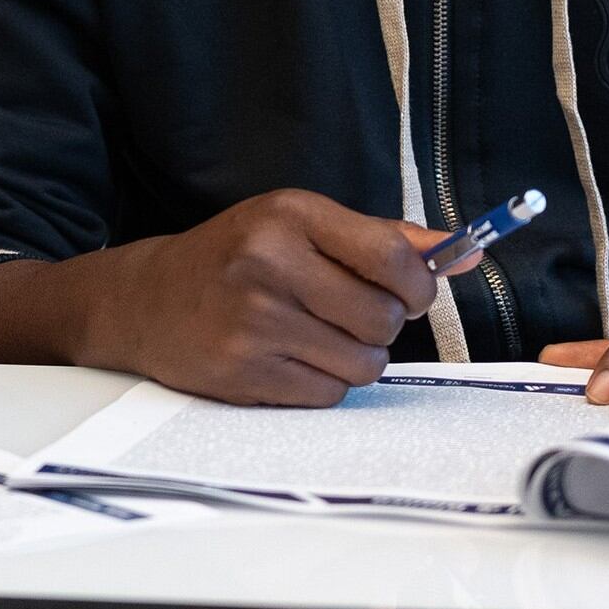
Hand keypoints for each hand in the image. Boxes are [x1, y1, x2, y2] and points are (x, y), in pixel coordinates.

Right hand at [0, 189, 463, 406]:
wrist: (144, 299)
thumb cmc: (232, 257)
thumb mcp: (297, 224)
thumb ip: (380, 237)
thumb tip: (463, 252)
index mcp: (287, 215)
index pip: (393, 260)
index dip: (417, 285)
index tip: (405, 290)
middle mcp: (268, 262)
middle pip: (385, 319)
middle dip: (380, 323)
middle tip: (346, 312)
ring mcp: (254, 320)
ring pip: (364, 363)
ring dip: (353, 357)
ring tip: (315, 335)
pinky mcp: (244, 371)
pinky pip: (329, 393)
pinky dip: (321, 382)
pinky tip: (288, 357)